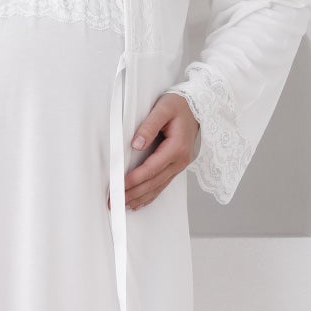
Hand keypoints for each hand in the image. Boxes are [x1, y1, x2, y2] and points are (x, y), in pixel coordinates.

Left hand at [106, 93, 199, 211]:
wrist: (196, 107)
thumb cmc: (179, 106)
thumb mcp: (163, 109)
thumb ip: (149, 126)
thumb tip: (136, 144)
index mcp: (177, 148)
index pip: (152, 168)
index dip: (135, 178)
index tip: (120, 184)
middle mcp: (180, 160)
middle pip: (154, 182)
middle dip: (133, 193)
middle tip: (115, 200)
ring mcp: (179, 165)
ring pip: (158, 187)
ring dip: (140, 198)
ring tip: (123, 204)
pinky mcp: (176, 166)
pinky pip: (162, 184)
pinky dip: (150, 195)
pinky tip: (139, 202)